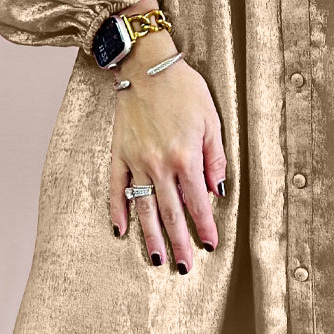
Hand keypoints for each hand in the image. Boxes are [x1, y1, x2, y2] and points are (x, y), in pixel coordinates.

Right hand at [107, 0, 226, 274]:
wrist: (146, 65)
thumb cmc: (183, 88)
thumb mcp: (211, 120)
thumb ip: (215, 157)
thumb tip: (218, 190)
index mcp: (184, 157)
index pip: (197, 202)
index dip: (204, 227)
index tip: (209, 246)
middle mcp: (158, 164)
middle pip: (170, 213)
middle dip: (179, 243)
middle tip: (184, 268)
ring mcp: (135, 161)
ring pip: (143, 207)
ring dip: (150, 236)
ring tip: (157, 258)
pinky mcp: (118, 153)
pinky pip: (115, 188)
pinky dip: (117, 210)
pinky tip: (120, 230)